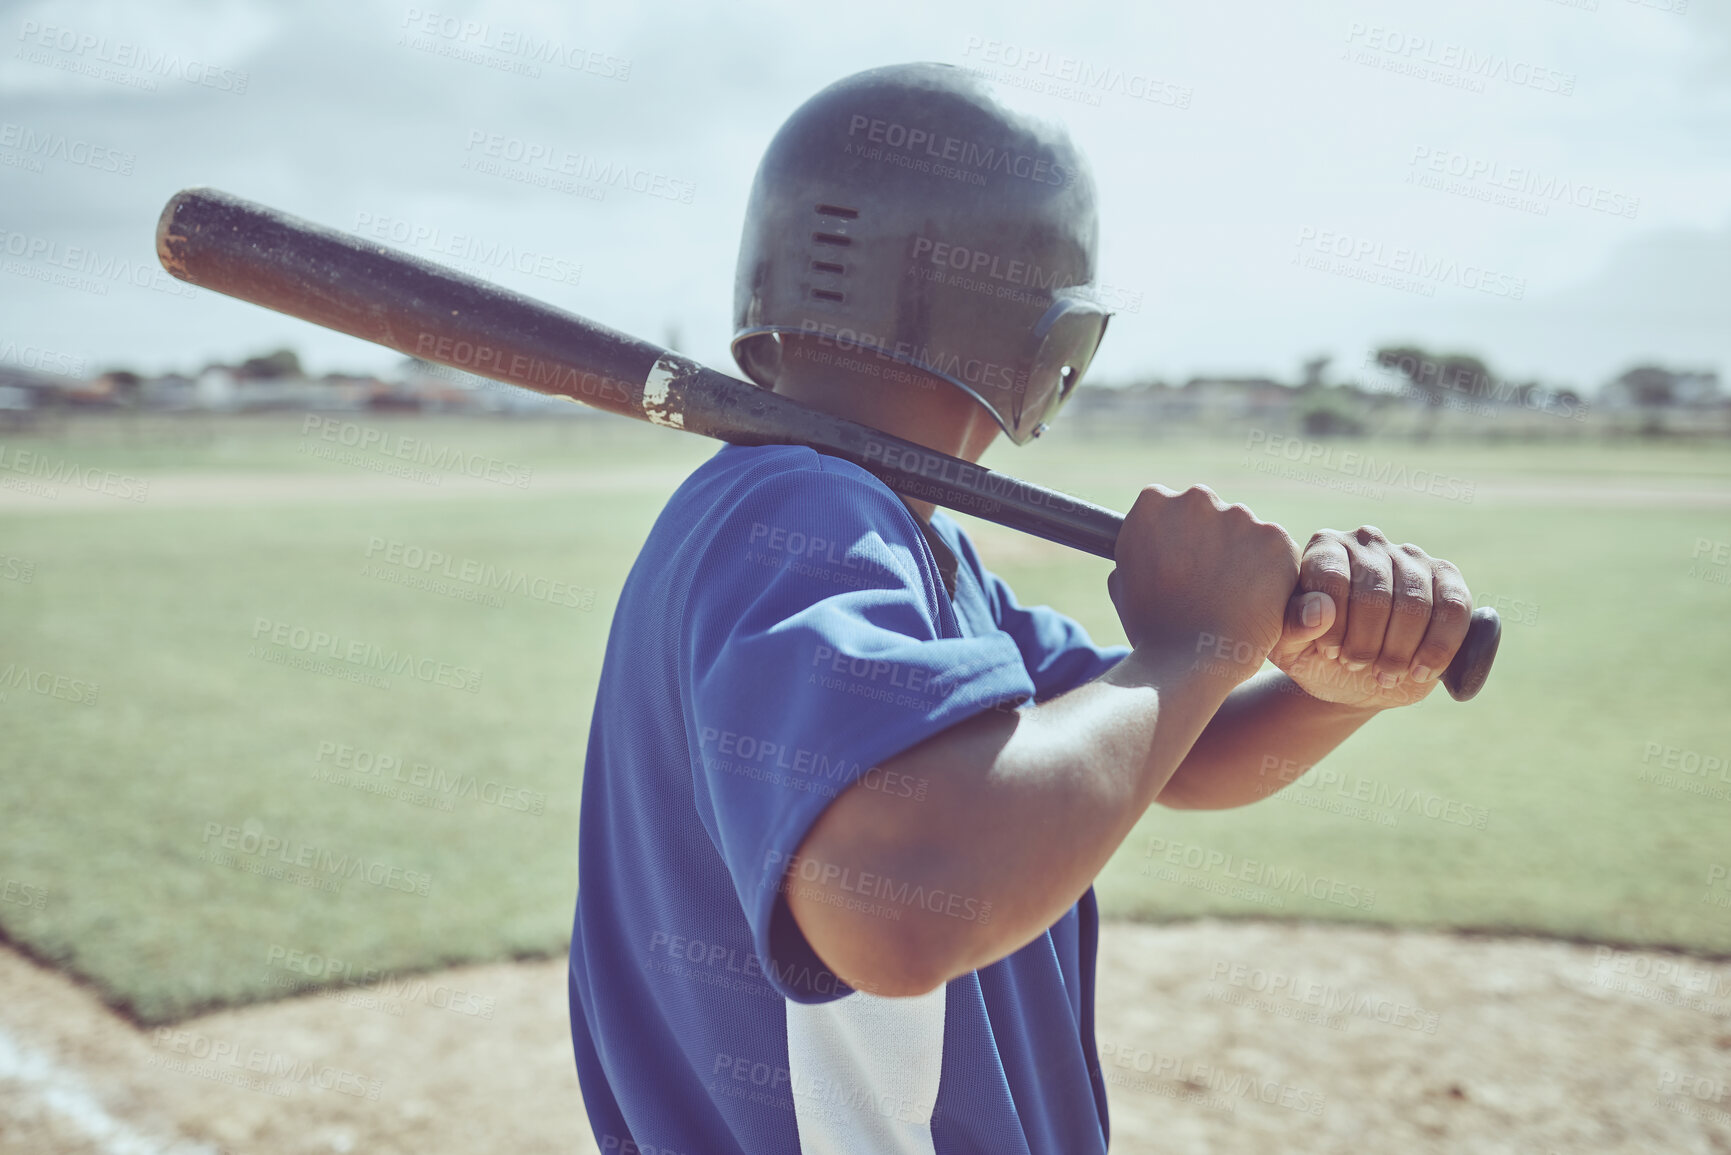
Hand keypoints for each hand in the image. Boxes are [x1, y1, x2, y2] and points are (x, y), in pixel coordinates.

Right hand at [1109, 484, 1297, 684]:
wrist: (1188, 662)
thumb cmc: (1151, 629)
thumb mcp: (1122, 580)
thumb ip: (1139, 548)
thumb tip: (1148, 543)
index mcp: (1153, 504)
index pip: (1172, 507)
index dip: (1178, 538)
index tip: (1181, 565)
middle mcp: (1196, 499)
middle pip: (1213, 514)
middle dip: (1213, 542)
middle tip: (1210, 585)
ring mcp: (1239, 517)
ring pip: (1247, 532)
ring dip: (1245, 557)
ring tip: (1233, 599)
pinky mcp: (1275, 539)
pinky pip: (1277, 552)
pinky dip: (1272, 574)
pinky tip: (1255, 603)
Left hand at [1268, 526, 1472, 708]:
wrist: (1355, 677)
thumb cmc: (1315, 655)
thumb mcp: (1290, 647)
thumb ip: (1293, 626)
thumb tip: (1320, 610)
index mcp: (1325, 548)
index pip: (1333, 576)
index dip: (1334, 622)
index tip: (1330, 653)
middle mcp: (1368, 542)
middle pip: (1375, 592)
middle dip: (1366, 642)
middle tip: (1355, 667)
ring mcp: (1411, 556)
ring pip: (1415, 603)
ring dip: (1400, 650)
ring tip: (1384, 674)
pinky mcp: (1447, 579)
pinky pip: (1454, 609)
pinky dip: (1438, 648)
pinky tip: (1419, 671)